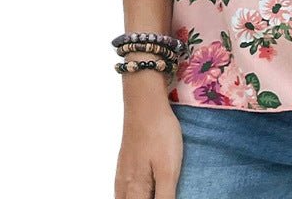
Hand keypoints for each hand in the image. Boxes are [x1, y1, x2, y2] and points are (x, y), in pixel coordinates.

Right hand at [115, 79, 182, 198]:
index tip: (164, 198)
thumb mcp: (168, 168)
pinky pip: (123, 189)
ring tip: (150, 195)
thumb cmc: (159, 134)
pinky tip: (137, 193)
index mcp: (135, 190)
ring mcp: (122, 172)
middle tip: (159, 196)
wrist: (145, 103)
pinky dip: (130, 196)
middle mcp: (124, 184)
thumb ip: (165, 196)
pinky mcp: (125, 161)